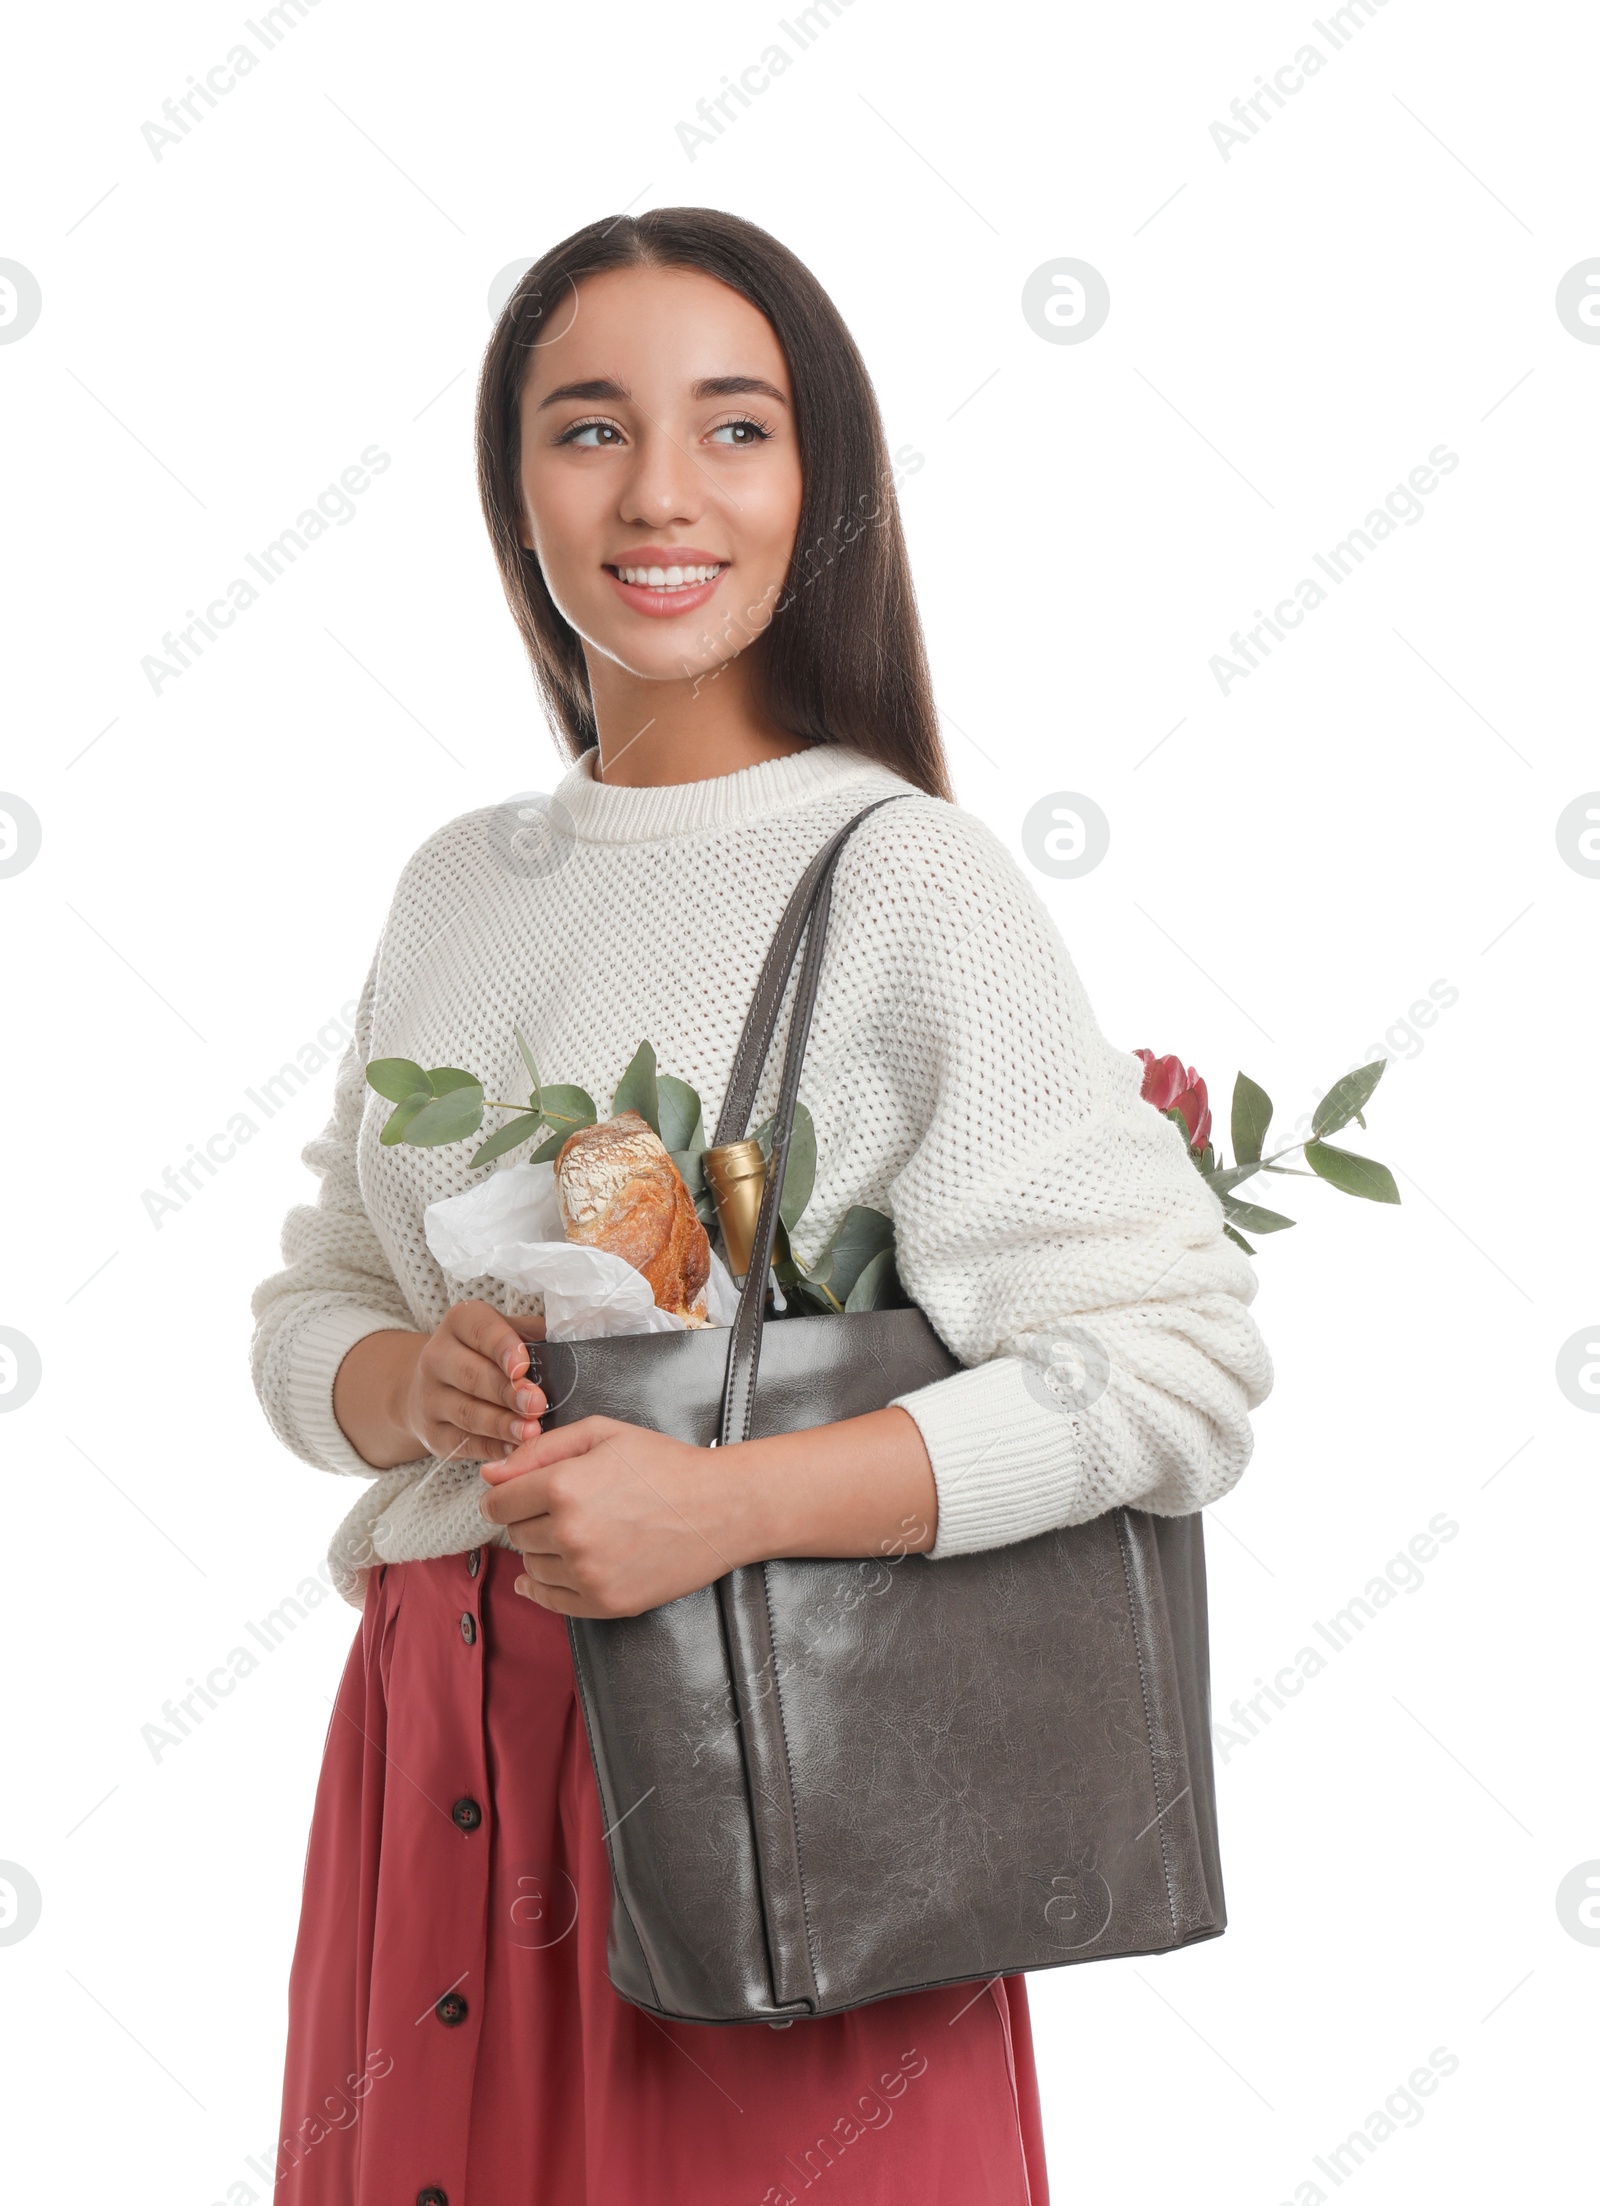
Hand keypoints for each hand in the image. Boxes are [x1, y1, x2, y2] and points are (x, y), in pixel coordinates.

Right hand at [332, 1300, 546, 1471]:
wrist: (436, 1386)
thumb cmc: (487, 1355)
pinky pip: (464, 1443)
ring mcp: (430, 1398)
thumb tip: (569, 1347)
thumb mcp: (507, 1332)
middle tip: (537, 1404)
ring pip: (467, 1412)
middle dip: (507, 1392)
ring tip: (530, 1432)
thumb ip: (533, 1335)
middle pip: (471, 1375)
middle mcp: (437, 1357)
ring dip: (501, 1424)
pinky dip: (491, 1448)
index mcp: (460, 1323)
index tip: (523, 1366)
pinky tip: (515, 1450)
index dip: (502, 1348)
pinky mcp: (433, 1434)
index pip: (480, 1331)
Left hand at [478, 1417, 749, 1617]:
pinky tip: (561, 1568)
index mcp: (563, 1488)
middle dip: (529, 1519)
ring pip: (530, 1566)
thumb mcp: (602, 1434)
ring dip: (542, 1550)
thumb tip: (489, 1474)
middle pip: (513, 1534)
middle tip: (565, 1506)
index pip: (497, 1502)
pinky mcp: (604, 1603)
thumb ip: (539, 1450)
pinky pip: (549, 1600)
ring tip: (580, 1531)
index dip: (506, 1494)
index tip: (521, 1492)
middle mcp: (570, 1535)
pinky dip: (545, 1585)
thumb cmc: (665, 1465)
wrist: (722, 1508)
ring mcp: (587, 1574)